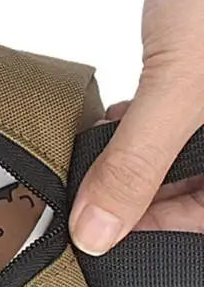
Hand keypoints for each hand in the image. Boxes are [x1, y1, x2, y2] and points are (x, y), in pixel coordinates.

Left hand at [70, 0, 203, 254]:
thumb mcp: (184, 80)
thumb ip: (138, 160)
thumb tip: (100, 229)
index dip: (170, 227)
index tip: (112, 232)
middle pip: (199, 180)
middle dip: (150, 197)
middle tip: (95, 205)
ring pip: (181, 147)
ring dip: (138, 161)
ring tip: (94, 169)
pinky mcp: (193, 53)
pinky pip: (167, 106)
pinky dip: (136, 120)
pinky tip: (108, 122)